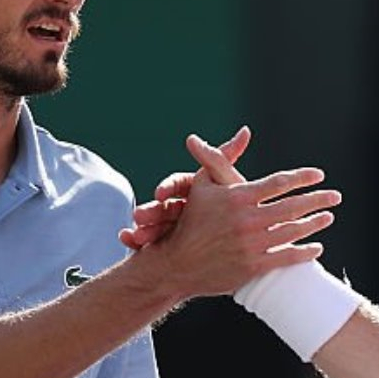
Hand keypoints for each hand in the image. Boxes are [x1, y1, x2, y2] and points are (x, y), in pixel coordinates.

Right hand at [120, 127, 249, 248]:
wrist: (249, 245)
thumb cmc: (243, 208)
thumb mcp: (232, 183)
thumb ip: (230, 160)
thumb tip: (245, 130)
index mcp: (196, 189)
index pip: (177, 184)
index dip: (167, 187)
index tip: (160, 193)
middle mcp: (185, 208)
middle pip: (163, 206)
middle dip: (150, 211)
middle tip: (139, 216)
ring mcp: (178, 229)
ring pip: (156, 226)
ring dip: (143, 228)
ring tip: (136, 236)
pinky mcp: (172, 247)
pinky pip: (154, 245)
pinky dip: (138, 242)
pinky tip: (129, 242)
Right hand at [134, 131, 340, 298]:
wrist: (177, 263)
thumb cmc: (192, 219)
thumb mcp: (203, 183)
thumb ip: (224, 155)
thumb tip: (245, 131)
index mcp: (237, 197)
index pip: (279, 183)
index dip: (302, 177)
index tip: (318, 175)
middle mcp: (246, 220)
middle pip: (292, 207)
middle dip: (318, 199)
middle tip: (336, 196)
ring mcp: (251, 245)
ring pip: (293, 232)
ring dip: (315, 223)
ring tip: (328, 216)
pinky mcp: (252, 267)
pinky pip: (286, 258)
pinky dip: (305, 252)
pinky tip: (317, 247)